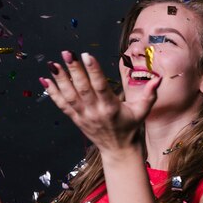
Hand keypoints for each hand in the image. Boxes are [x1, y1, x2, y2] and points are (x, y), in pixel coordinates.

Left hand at [40, 50, 160, 154]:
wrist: (117, 150)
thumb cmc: (130, 127)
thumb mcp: (142, 111)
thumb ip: (150, 95)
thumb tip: (157, 79)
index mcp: (111, 108)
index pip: (100, 87)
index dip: (93, 71)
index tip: (86, 55)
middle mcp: (95, 111)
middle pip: (82, 88)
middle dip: (73, 70)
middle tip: (66, 53)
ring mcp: (83, 116)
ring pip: (69, 96)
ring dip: (60, 79)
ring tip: (52, 63)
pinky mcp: (75, 119)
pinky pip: (61, 105)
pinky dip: (52, 92)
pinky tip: (45, 79)